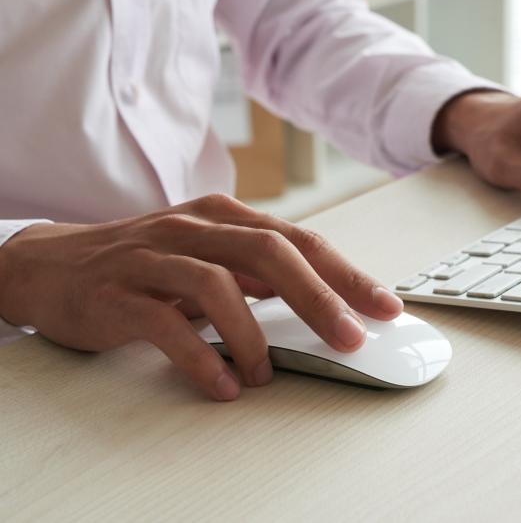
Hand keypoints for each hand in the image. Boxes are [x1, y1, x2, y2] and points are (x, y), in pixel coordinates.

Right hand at [0, 195, 402, 400]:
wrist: (53, 265)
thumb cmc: (146, 263)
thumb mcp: (209, 256)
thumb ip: (257, 273)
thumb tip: (320, 300)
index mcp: (225, 217)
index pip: (299, 241)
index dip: (346, 273)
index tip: (384, 306)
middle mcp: (195, 229)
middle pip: (272, 253)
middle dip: (320, 297)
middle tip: (352, 338)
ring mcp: (155, 256)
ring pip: (220, 285)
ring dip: (254, 336)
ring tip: (265, 375)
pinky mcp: (119, 292)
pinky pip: (167, 325)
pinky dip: (200, 357)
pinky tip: (222, 385)